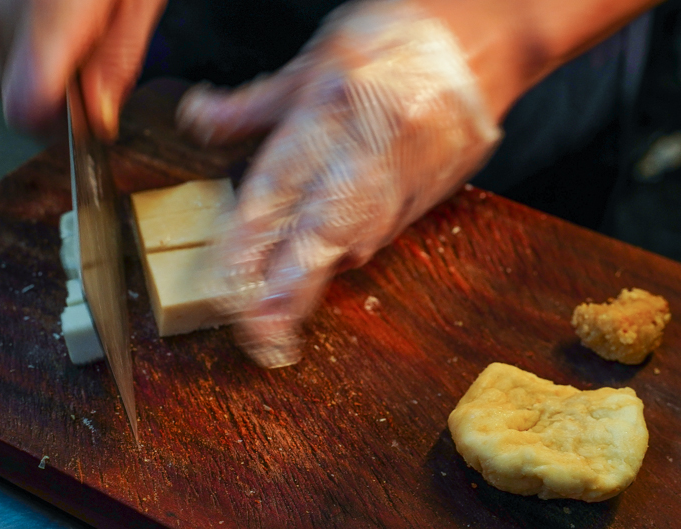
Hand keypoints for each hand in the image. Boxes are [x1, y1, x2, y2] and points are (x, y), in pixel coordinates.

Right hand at [0, 0, 166, 138]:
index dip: (60, 126)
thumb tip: (101, 116)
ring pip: (2, 76)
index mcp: (45, 25)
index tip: (83, 117)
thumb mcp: (137, 0)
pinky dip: (13, 39)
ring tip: (63, 14)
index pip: (25, 114)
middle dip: (59, 86)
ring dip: (36, 61)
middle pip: (21, 99)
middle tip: (87, 41)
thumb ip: (118, 63)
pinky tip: (37, 7)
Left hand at [176, 0, 500, 367]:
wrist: (482, 40)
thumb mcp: (316, 59)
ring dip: (316, 280)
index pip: (277, 184)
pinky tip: (331, 266)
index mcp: (332, 108)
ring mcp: (405, 178)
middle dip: (288, 289)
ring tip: (278, 326)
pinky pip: (386, 232)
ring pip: (356, 240)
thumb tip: (198, 118)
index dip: (248, 239)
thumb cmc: (394, 38)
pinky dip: (352, 252)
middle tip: (261, 338)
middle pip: (321, 231)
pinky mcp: (431, 193)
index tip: (225, 281)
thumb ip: (256, 103)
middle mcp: (369, 150)